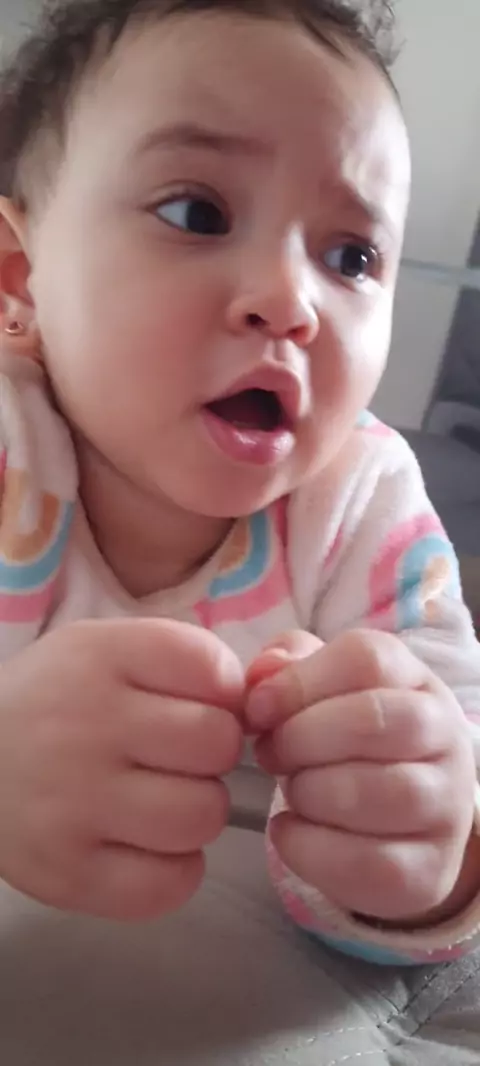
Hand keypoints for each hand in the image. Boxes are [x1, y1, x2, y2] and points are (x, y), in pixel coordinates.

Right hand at [0, 619, 242, 919]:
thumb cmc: (53, 702)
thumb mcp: (102, 649)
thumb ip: (180, 659)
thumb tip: (259, 703)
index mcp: (99, 656)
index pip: (213, 669)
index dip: (224, 692)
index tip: (198, 705)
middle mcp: (85, 724)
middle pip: (216, 744)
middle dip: (213, 753)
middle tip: (180, 760)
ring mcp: (72, 803)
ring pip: (201, 814)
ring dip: (198, 811)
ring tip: (163, 801)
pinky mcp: (66, 875)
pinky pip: (169, 884)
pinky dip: (177, 869)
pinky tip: (152, 846)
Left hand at [246, 629, 477, 923]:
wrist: (398, 825)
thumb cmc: (347, 745)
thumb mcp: (322, 692)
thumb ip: (289, 667)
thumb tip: (264, 672)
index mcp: (415, 682)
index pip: (366, 659)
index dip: (298, 682)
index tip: (257, 709)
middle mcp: (444, 738)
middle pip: (371, 720)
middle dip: (300, 738)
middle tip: (269, 753)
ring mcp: (444, 806)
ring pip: (373, 792)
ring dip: (308, 792)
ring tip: (292, 791)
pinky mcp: (427, 870)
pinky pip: (363, 860)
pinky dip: (306, 846)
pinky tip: (289, 831)